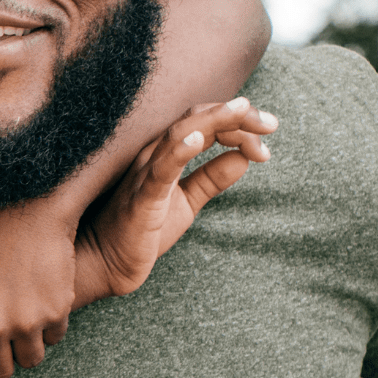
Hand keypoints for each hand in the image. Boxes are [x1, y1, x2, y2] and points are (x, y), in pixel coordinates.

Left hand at [0, 208, 77, 377]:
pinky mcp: (54, 311)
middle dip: (1, 359)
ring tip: (20, 319)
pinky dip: (50, 326)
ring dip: (27, 345)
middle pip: (0, 373)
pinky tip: (40, 302)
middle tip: (2, 337)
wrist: (25, 206)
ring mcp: (23, 321)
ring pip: (30, 359)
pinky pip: (54, 337)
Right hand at [74, 98, 274, 304]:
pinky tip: (199, 139)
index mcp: (165, 155)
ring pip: (180, 134)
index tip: (268, 136)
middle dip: (237, 116)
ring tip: (245, 111)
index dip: (239, 123)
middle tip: (271, 124)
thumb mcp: (187, 202)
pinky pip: (161, 170)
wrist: (106, 265)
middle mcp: (153, 156)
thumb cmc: (141, 232)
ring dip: (215, 120)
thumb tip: (244, 157)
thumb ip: (212, 178)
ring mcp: (144, 175)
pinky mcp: (141, 199)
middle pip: (196, 118)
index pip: (204, 122)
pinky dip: (180, 151)